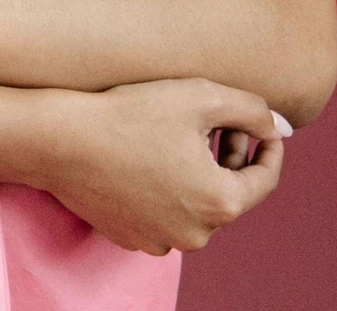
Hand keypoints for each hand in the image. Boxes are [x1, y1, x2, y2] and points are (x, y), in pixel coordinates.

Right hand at [37, 79, 289, 254]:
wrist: (58, 140)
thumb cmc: (129, 114)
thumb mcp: (200, 96)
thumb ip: (252, 110)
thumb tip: (279, 127)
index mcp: (221, 203)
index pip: (266, 178)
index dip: (266, 146)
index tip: (256, 124)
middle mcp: (197, 233)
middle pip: (228, 192)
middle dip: (226, 157)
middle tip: (208, 122)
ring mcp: (161, 240)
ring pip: (194, 205)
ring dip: (193, 175)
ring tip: (171, 138)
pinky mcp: (130, 237)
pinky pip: (162, 214)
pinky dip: (162, 189)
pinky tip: (142, 158)